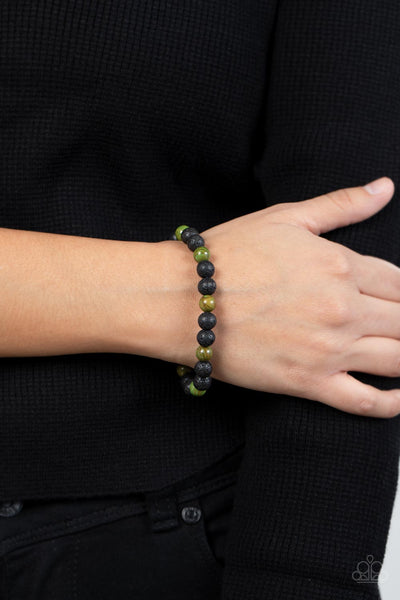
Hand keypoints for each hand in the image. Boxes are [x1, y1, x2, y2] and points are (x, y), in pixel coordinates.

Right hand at [199, 177, 399, 417]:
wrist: (181, 300)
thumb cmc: (228, 256)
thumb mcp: (285, 217)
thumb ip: (341, 205)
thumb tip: (384, 187)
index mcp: (340, 265)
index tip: (399, 299)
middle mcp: (343, 309)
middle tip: (397, 323)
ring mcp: (328, 350)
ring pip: (397, 360)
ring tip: (398, 349)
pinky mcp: (307, 384)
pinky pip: (365, 402)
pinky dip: (390, 404)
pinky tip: (399, 397)